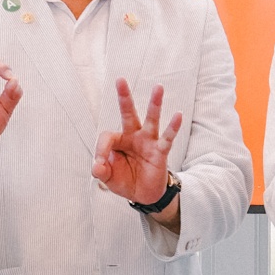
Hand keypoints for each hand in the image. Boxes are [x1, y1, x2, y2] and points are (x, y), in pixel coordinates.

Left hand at [91, 81, 182, 207]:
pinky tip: (178, 115)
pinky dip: (173, 128)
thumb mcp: (108, 178)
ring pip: (151, 119)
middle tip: (120, 80)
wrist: (142, 195)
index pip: (107, 137)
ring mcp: (148, 142)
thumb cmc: (124, 180)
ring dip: (154, 104)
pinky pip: (167, 138)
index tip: (99, 164)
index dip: (100, 149)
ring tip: (158, 87)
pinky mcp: (160, 152)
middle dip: (124, 97)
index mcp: (118, 141)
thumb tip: (96, 166)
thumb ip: (101, 171)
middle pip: (128, 113)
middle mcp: (133, 136)